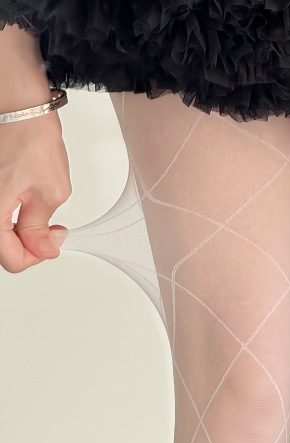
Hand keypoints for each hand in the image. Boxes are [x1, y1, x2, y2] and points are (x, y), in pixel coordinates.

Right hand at [0, 106, 71, 272]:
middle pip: (1, 246)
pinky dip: (8, 212)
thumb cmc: (30, 136)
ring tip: (37, 211)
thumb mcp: (50, 192)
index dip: (38, 255)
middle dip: (27, 244)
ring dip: (17, 229)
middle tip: (49, 229)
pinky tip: (23, 200)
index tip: (52, 242)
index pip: (11, 259)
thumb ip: (41, 228)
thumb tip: (43, 248)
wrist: (18, 104)